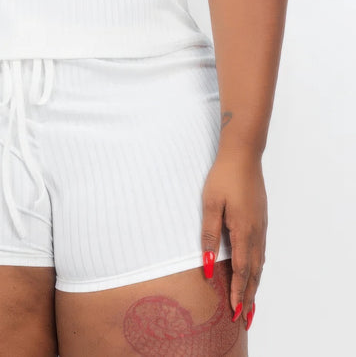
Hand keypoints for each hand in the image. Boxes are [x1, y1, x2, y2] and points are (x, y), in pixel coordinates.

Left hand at [201, 147, 266, 327]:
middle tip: (245, 317)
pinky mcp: (261, 218)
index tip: (235, 311)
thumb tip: (209, 265)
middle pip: (255, 272)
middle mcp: (256, 232)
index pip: (242, 270)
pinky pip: (261, 250)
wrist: (243, 154)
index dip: (239, 292)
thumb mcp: (211, 204)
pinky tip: (254, 271)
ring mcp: (261, 225)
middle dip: (250, 295)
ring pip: (260, 262)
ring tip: (250, 302)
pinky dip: (258, 267)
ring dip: (255, 283)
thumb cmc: (224, 177)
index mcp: (243, 231)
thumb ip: (209, 235)